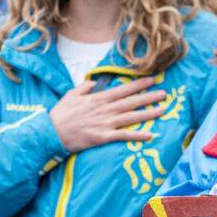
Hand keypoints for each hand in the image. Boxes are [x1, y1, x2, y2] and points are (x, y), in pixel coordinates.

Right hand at [49, 77, 167, 152]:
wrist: (51, 133)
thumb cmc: (60, 114)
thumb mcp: (71, 95)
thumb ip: (85, 87)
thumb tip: (95, 83)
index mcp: (98, 98)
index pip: (122, 89)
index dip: (138, 84)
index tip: (152, 79)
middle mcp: (105, 109)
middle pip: (131, 101)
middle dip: (149, 96)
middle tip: (165, 93)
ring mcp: (105, 123)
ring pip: (131, 116)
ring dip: (149, 113)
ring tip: (163, 109)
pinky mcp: (103, 137)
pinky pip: (124, 135)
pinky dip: (137, 135)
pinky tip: (150, 135)